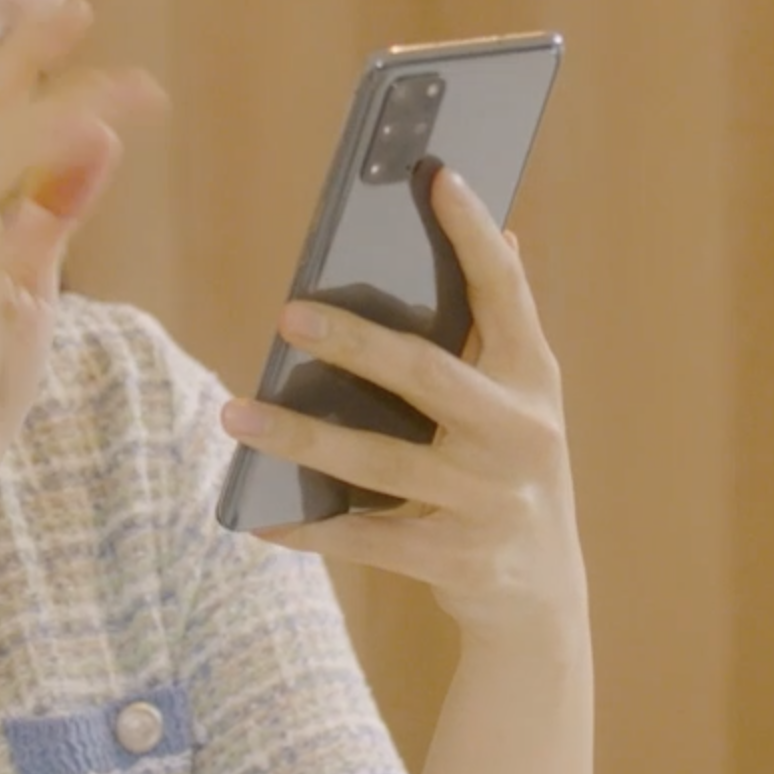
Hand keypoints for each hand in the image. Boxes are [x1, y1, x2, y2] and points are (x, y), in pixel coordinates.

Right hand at [0, 0, 164, 538]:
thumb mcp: (26, 293)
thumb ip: (52, 221)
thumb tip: (94, 147)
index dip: (28, 66)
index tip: (73, 15)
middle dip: (27, 63)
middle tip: (79, 9)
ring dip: (50, 122)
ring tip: (117, 94)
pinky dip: (28, 211)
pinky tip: (75, 176)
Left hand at [219, 168, 585, 651]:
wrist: (540, 597)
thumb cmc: (514, 472)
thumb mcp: (526, 399)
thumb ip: (505, 327)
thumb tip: (503, 232)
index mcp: (534, 379)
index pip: (504, 291)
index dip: (473, 233)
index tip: (438, 176)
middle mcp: (518, 434)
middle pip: (427, 376)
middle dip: (356, 342)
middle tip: (287, 313)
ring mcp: (488, 499)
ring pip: (380, 463)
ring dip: (300, 439)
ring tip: (233, 416)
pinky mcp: (455, 557)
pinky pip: (366, 540)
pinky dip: (309, 528)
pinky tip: (259, 516)